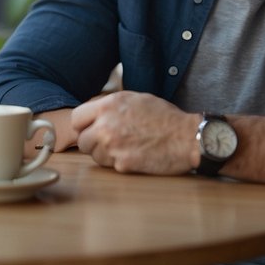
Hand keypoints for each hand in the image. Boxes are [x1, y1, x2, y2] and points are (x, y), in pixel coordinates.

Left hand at [71, 91, 196, 174]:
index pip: (76, 118)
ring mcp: (113, 146)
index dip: (83, 125)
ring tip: (126, 147)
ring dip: (105, 154)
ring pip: (94, 156)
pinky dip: (119, 163)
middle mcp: (106, 124)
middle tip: (110, 142)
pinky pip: (110, 166)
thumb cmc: (164, 117)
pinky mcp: (122, 164)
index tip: (92, 129)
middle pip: (82, 140)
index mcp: (108, 105)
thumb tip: (93, 113)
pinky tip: (134, 155)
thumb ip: (111, 105)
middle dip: (93, 142)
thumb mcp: (135, 99)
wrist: (188, 138)